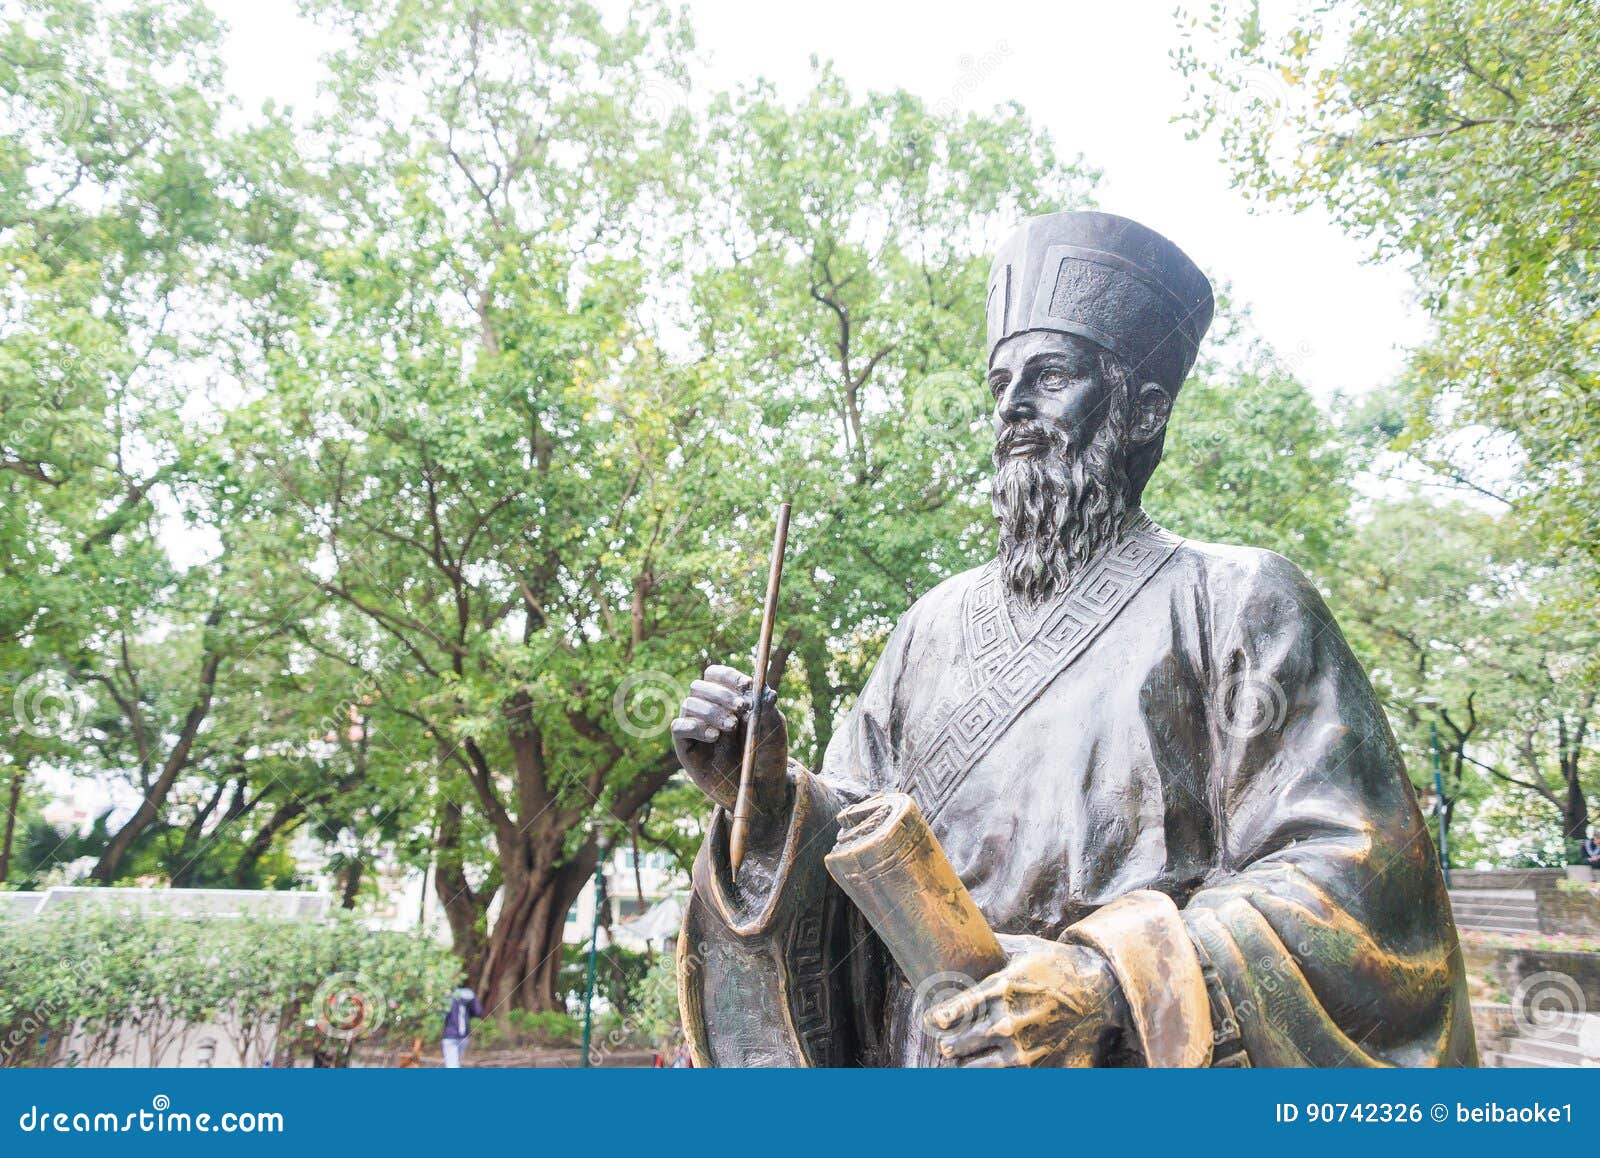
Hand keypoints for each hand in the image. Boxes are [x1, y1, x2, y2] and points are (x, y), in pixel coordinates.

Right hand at [670, 664, 789, 830]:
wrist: (762, 790)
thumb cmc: (767, 755)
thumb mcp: (773, 729)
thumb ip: (767, 708)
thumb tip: (767, 690)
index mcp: (727, 698)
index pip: (716, 675)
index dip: (728, 676)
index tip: (746, 686)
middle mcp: (708, 710)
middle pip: (699, 686)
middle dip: (721, 694)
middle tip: (742, 707)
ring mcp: (695, 728)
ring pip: (689, 704)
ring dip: (711, 711)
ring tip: (731, 726)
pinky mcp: (686, 748)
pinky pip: (678, 727)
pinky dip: (695, 727)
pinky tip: (714, 736)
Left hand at [923, 934, 1126, 1066]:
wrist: (1102, 993)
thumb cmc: (1060, 966)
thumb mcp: (1026, 948)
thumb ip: (993, 946)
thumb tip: (964, 931)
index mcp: (999, 989)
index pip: (953, 1010)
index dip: (938, 1019)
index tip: (933, 1021)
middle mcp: (1007, 1023)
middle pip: (958, 1044)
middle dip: (949, 1046)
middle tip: (946, 1046)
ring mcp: (1022, 1050)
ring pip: (975, 1068)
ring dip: (963, 1067)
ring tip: (960, 1064)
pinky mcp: (1039, 1069)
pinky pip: (1004, 1081)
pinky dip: (992, 1078)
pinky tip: (988, 1073)